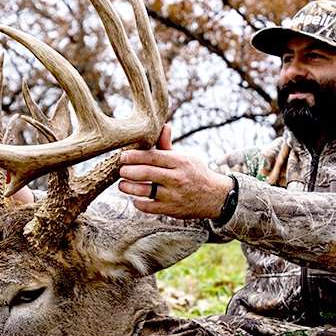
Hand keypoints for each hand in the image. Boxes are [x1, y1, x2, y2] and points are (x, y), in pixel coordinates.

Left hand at [118, 124, 233, 218]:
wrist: (214, 197)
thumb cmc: (195, 173)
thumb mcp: (185, 157)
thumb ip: (168, 145)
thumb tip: (163, 125)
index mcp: (179, 162)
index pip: (152, 157)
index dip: (134, 156)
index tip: (122, 156)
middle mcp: (176, 178)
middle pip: (145, 173)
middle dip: (128, 171)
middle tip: (120, 170)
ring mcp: (173, 195)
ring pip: (144, 191)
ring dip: (128, 187)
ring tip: (122, 185)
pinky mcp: (171, 210)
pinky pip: (148, 207)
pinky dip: (138, 202)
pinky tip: (135, 198)